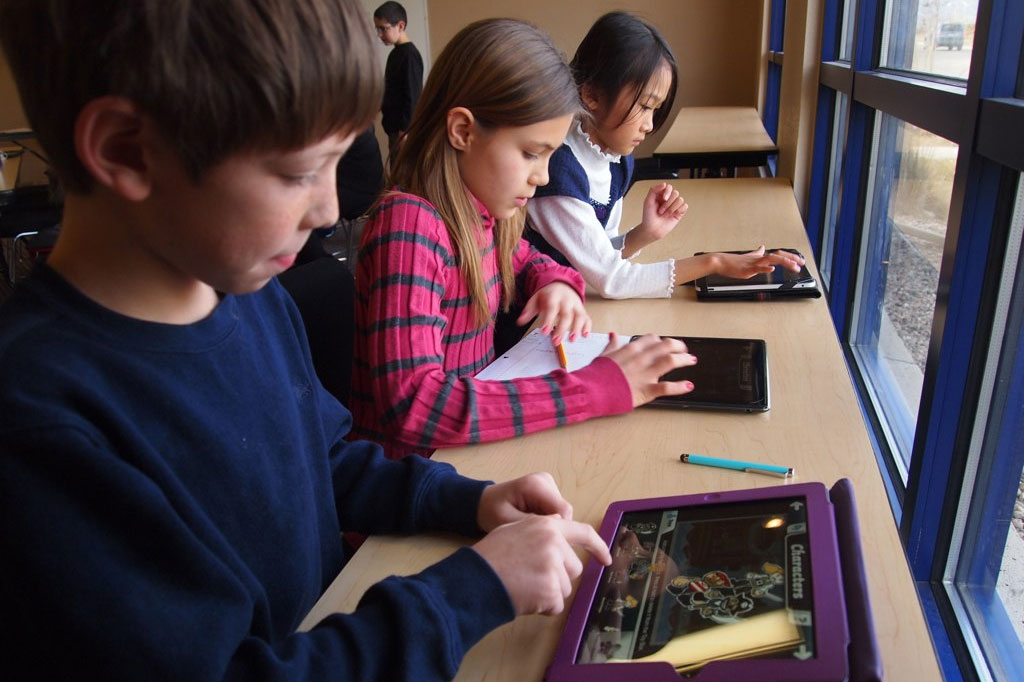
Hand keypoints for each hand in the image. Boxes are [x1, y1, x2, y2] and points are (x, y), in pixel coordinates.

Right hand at [472, 515, 611, 614]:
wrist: (477, 577)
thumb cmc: (491, 555)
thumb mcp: (515, 529)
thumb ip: (541, 529)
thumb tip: (561, 528)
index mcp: (547, 526)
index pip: (584, 533)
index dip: (598, 547)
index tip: (606, 559)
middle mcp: (555, 543)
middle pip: (573, 568)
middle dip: (558, 576)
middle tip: (531, 576)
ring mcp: (554, 567)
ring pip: (565, 588)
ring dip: (549, 592)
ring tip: (525, 586)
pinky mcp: (551, 590)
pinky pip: (556, 605)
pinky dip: (543, 607)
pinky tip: (525, 598)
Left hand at [477, 472, 572, 531]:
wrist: (483, 502)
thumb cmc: (491, 511)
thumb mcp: (506, 521)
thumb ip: (531, 523)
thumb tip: (558, 525)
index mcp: (536, 484)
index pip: (563, 510)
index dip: (559, 529)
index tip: (543, 541)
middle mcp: (546, 480)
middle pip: (564, 512)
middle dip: (553, 528)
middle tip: (533, 538)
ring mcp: (549, 484)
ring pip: (562, 514)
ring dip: (550, 525)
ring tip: (530, 530)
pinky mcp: (549, 491)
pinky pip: (557, 512)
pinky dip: (548, 522)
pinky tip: (533, 525)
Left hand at [516, 282, 590, 344]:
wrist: (561, 284)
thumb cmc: (548, 295)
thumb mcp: (535, 299)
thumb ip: (528, 310)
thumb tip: (519, 321)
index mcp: (553, 297)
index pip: (552, 308)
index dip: (548, 320)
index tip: (544, 331)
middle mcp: (566, 301)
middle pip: (566, 314)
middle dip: (562, 328)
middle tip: (556, 341)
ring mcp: (576, 305)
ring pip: (579, 316)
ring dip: (577, 328)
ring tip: (572, 339)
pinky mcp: (582, 310)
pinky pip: (587, 317)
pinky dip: (588, 326)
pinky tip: (585, 335)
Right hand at [601, 333, 695, 406]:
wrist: (590, 390)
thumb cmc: (597, 374)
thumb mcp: (604, 355)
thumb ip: (612, 345)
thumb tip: (614, 335)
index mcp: (631, 349)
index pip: (652, 339)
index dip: (661, 341)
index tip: (665, 344)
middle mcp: (641, 359)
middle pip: (666, 346)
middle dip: (679, 346)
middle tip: (684, 350)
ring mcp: (645, 374)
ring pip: (670, 361)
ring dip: (684, 360)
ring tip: (691, 360)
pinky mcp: (647, 390)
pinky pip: (667, 387)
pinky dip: (680, 387)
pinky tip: (689, 385)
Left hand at [625, 183, 687, 255]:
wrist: (652, 229)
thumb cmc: (648, 216)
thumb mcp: (648, 201)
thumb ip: (653, 190)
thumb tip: (664, 184)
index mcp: (661, 195)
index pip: (669, 187)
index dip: (667, 192)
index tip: (663, 198)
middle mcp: (669, 199)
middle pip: (675, 193)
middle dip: (668, 203)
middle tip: (660, 211)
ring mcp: (675, 205)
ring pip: (680, 199)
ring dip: (672, 208)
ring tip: (665, 214)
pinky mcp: (680, 212)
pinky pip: (685, 206)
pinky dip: (679, 210)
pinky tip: (673, 215)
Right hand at [713, 246, 804, 278]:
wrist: (720, 262)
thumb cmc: (733, 261)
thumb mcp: (749, 257)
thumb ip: (757, 253)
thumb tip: (763, 248)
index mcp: (761, 257)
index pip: (779, 255)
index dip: (790, 256)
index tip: (800, 260)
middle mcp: (759, 258)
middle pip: (779, 256)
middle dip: (792, 259)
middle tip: (802, 263)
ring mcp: (753, 263)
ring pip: (771, 260)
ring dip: (784, 262)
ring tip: (794, 266)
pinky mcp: (746, 269)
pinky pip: (757, 268)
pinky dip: (765, 268)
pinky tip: (772, 269)